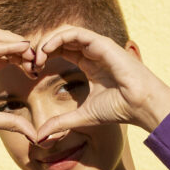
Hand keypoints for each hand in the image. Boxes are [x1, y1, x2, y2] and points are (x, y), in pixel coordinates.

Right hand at [0, 28, 40, 143]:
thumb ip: (12, 122)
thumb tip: (35, 135)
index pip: (7, 54)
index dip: (24, 59)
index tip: (37, 72)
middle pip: (4, 40)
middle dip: (23, 48)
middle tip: (38, 61)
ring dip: (16, 42)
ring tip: (31, 55)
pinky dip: (5, 46)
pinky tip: (21, 50)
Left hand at [29, 24, 169, 140]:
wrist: (141, 106)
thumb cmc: (118, 109)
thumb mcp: (81, 116)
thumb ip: (60, 123)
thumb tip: (39, 137)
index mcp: (89, 64)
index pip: (61, 51)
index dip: (44, 57)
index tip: (32, 72)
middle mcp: (92, 52)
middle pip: (61, 40)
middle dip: (42, 48)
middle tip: (29, 63)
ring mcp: (98, 46)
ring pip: (66, 33)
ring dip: (47, 42)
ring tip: (36, 57)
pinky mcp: (102, 44)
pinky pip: (76, 33)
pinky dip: (58, 38)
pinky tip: (46, 51)